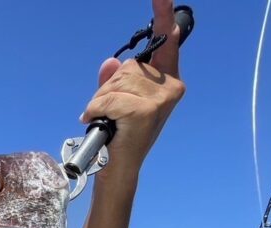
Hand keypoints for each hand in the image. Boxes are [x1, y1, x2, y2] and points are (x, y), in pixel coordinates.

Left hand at [80, 0, 184, 177]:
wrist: (117, 168)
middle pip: (129, 66)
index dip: (163, 16)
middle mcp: (171, 87)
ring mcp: (161, 98)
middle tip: (111, 112)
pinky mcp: (147, 109)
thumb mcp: (116, 101)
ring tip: (108, 120)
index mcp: (168, 82)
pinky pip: (111, 97)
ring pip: (117, 81)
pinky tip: (105, 124)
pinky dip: (99, 109)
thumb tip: (111, 62)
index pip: (166, 42)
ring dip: (102, 100)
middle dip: (111, 86)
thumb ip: (114, 80)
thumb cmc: (119, 136)